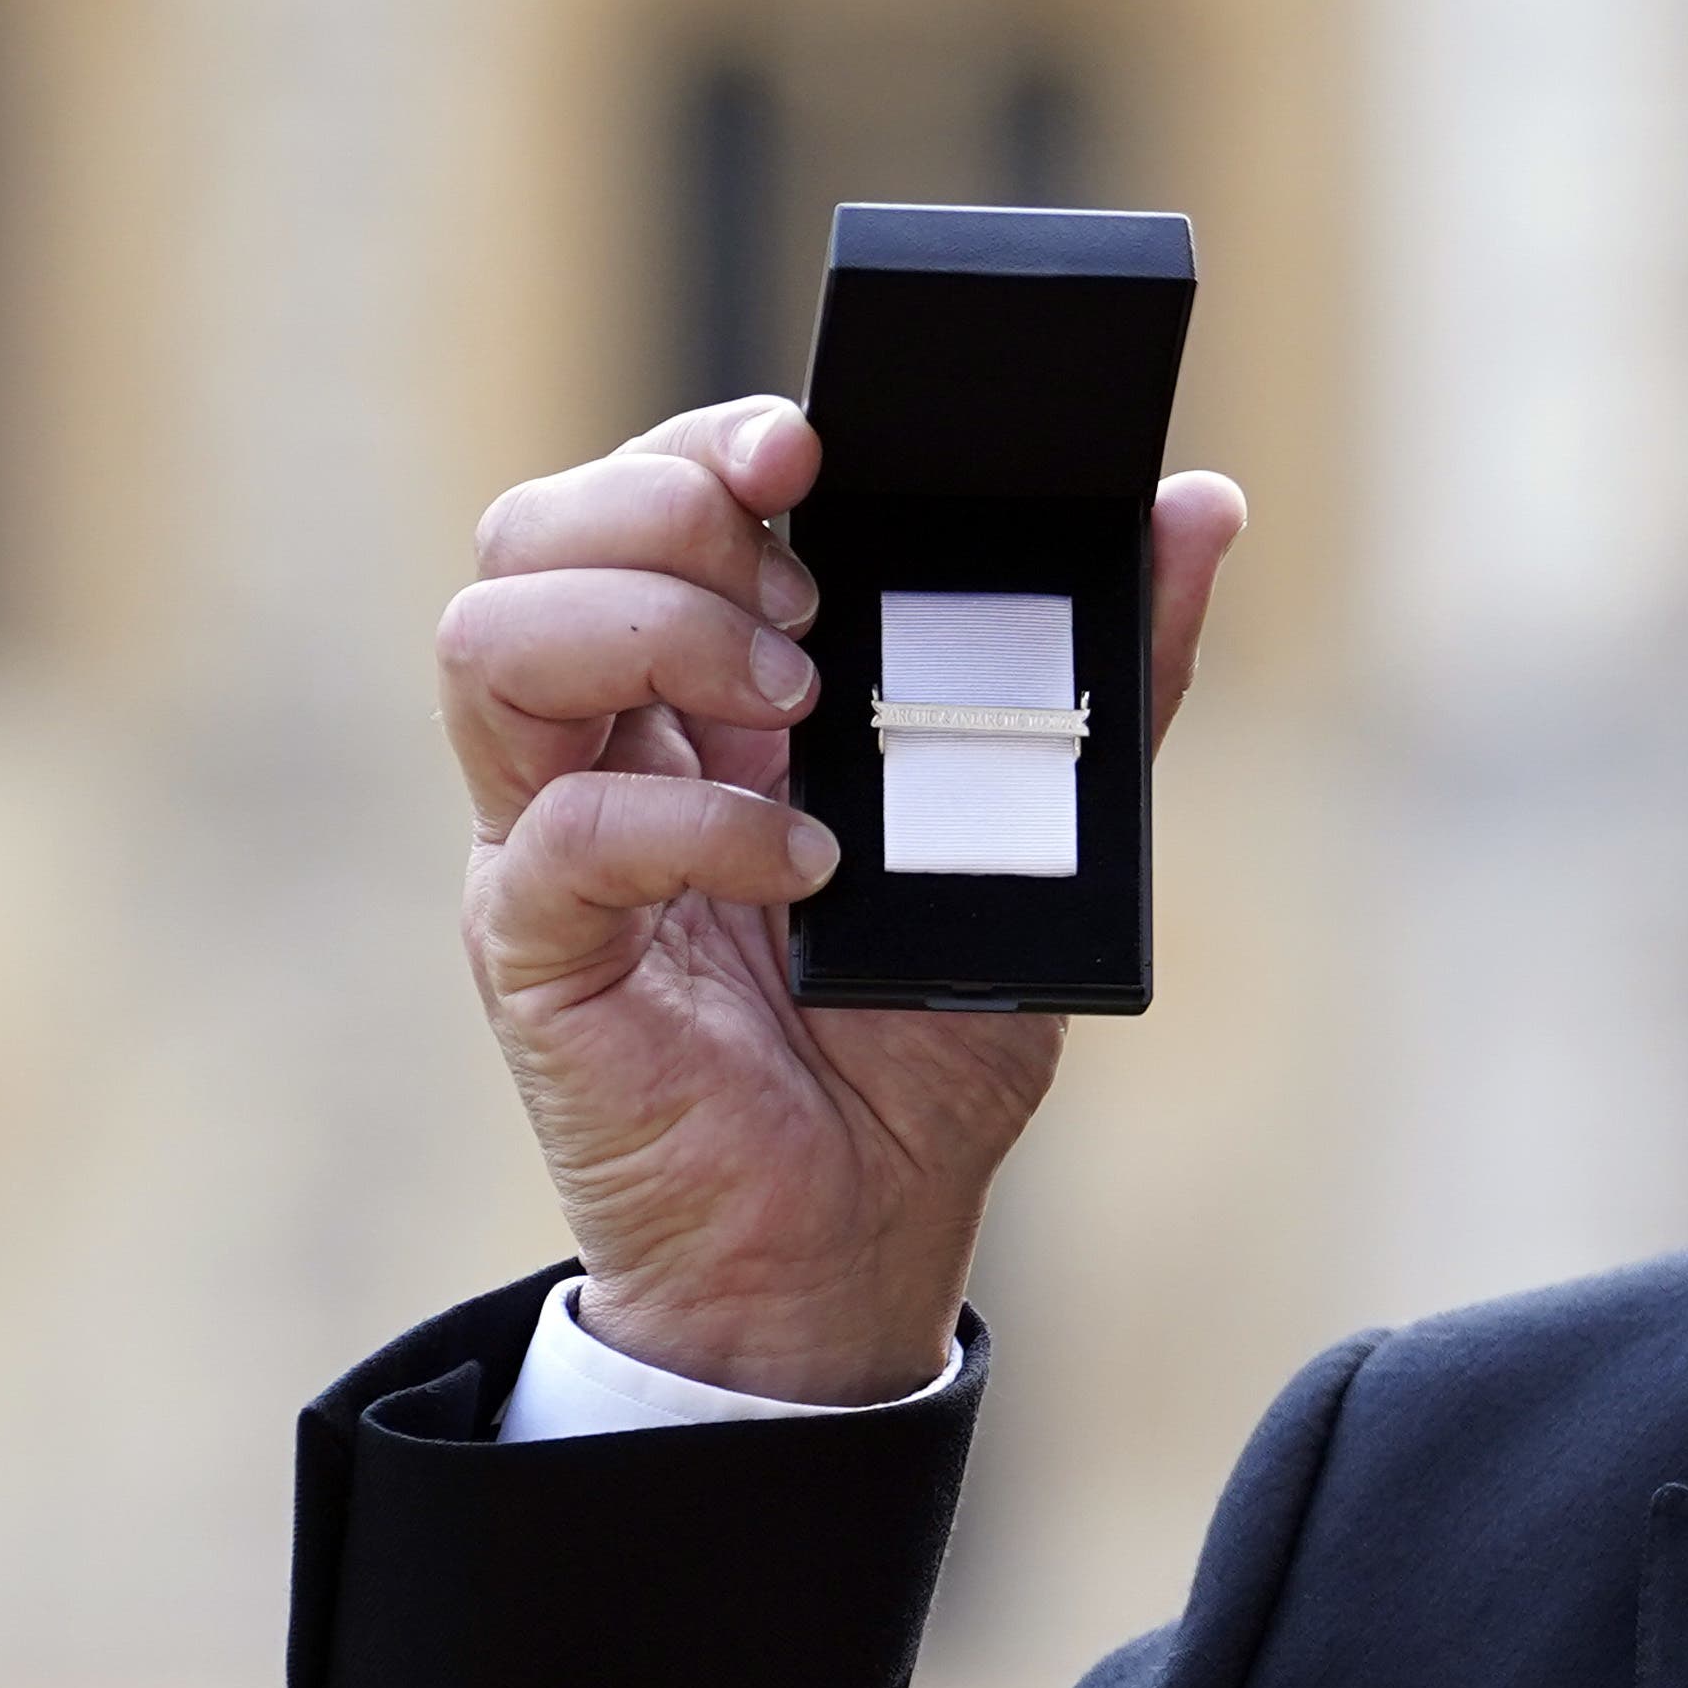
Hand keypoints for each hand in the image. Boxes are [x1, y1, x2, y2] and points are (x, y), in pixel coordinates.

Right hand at [435, 400, 1248, 1401]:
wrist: (858, 1247)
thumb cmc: (921, 1052)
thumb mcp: (1039, 836)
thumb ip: (1106, 679)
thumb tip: (1197, 508)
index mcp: (705, 695)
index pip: (640, 499)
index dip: (700, 443)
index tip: (811, 440)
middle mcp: (605, 744)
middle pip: (532, 532)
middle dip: (666, 511)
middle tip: (812, 597)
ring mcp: (554, 838)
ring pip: (490, 640)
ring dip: (655, 631)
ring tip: (800, 700)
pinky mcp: (536, 946)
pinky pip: (563, 825)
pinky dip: (695, 818)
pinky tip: (806, 861)